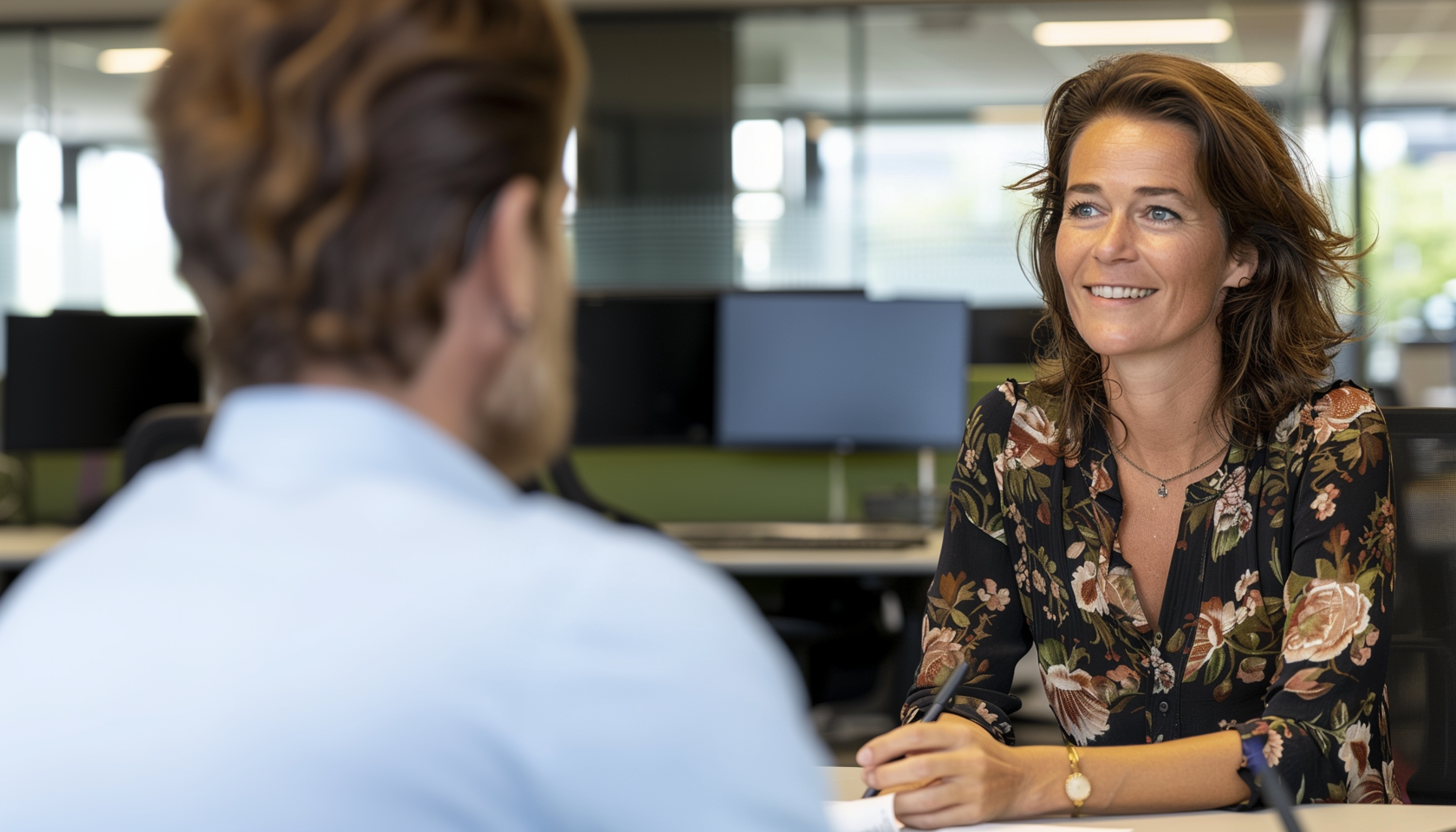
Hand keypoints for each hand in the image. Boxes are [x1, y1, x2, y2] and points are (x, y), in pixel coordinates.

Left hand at [855, 715, 1060, 828]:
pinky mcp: (975, 813)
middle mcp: (969, 760)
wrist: (1021, 779)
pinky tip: (903, 814)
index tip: (866, 756)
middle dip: (886, 775)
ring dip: (896, 803)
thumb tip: (884, 756)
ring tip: (882, 800)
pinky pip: (936, 820)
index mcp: (961, 735)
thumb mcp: (958, 735)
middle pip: (919, 768)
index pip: (917, 736)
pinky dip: (913, 819)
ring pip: (925, 800)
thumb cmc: (981, 755)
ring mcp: (973, 789)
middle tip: (870, 778)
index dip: (885, 746)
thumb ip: (925, 742)